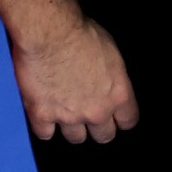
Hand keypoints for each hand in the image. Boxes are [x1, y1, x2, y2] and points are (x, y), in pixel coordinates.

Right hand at [14, 17, 139, 143]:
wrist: (50, 33)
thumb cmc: (80, 33)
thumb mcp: (110, 50)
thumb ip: (112, 75)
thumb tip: (107, 80)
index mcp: (118, 94)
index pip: (128, 120)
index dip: (121, 118)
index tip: (116, 116)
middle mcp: (96, 111)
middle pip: (104, 135)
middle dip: (98, 127)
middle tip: (89, 115)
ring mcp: (69, 116)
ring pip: (76, 138)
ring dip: (72, 127)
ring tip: (65, 112)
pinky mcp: (43, 115)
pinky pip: (45, 134)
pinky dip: (45, 126)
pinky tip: (44, 115)